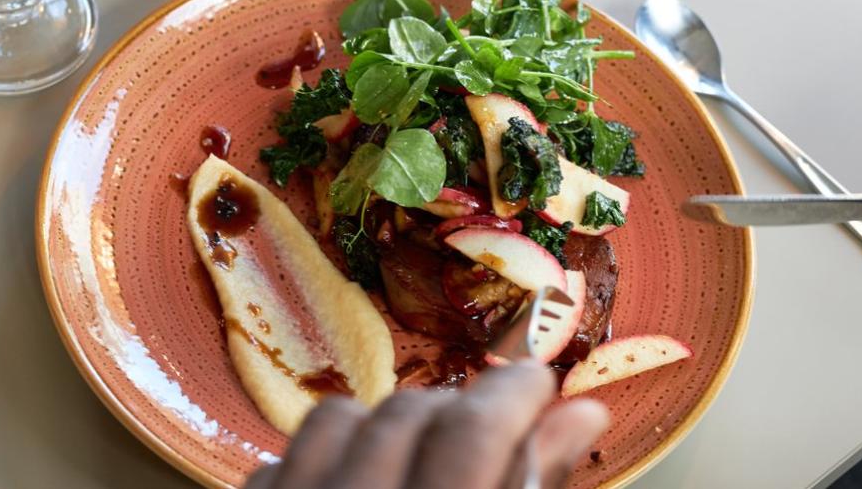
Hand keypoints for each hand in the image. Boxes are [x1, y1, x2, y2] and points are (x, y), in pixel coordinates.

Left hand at [247, 360, 609, 488]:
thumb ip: (533, 480)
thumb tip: (583, 412)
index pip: (471, 435)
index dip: (512, 396)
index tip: (538, 383)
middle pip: (407, 415)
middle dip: (458, 409)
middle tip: (492, 424)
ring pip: (338, 420)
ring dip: (386, 425)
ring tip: (420, 457)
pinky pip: (278, 463)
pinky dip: (323, 462)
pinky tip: (352, 486)